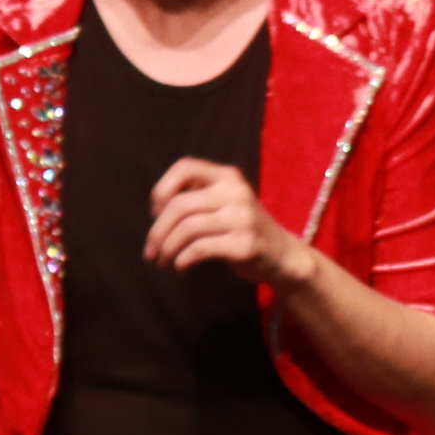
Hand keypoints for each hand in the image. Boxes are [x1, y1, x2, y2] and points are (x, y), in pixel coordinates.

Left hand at [143, 158, 312, 287]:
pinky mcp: (244, 244)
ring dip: (167, 248)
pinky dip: (183, 259)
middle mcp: (236, 192)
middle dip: (157, 231)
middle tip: (150, 251)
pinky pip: (200, 249)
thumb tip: (156, 211)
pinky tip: (180, 267)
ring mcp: (243, 218)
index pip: (185, 167)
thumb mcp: (224, 203)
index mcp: (228, 176)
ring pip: (187, 228)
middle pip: (179, 205)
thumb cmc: (243, 229)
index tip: (155, 212)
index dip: (162, 188)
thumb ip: (197, 197)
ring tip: (162, 261)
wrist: (283, 256)